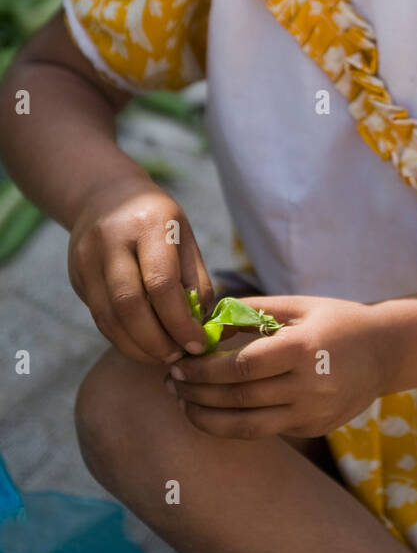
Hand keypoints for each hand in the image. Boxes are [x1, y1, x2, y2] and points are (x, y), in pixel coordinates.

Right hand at [68, 174, 216, 364]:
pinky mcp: (75, 275)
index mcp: (150, 224)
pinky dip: (122, 338)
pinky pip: (99, 317)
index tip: (197, 344)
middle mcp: (113, 239)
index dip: (180, 322)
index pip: (161, 283)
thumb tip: (204, 328)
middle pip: (129, 305)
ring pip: (108, 317)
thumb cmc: (158, 221)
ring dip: (137, 347)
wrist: (106, 195)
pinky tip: (142, 346)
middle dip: (156, 341)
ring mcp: (87, 258)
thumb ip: (196, 281)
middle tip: (178, 357)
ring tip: (162, 357)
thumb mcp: (185, 238)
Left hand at [165, 295, 391, 438]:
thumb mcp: (299, 305)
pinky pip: (267, 430)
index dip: (205, 370)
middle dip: (199, 394)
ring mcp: (314, 412)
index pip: (243, 366)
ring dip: (209, 419)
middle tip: (171, 385)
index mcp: (305, 348)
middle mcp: (311, 385)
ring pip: (249, 426)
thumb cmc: (337, 320)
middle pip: (241, 399)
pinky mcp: (314, 428)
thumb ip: (253, 310)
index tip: (179, 365)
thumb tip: (205, 320)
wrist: (386, 351)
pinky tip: (215, 412)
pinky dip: (235, 424)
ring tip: (184, 405)